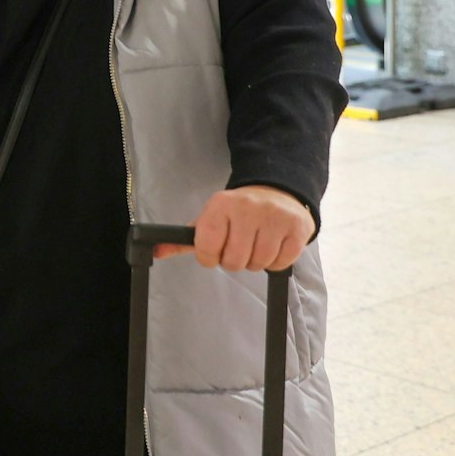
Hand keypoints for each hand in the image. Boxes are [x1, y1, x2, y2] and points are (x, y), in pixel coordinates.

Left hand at [156, 186, 313, 271]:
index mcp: (220, 204)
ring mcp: (274, 217)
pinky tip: (273, 246)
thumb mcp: (210, 220)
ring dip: (256, 262)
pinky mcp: (297, 228)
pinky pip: (281, 263)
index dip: (209, 257)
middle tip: (239, 246)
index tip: (214, 252)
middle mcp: (247, 208)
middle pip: (234, 261)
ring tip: (256, 245)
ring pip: (258, 264)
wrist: (276, 191)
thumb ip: (184, 239)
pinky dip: (276, 262)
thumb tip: (157, 252)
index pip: (206, 247)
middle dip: (234, 261)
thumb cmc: (238, 212)